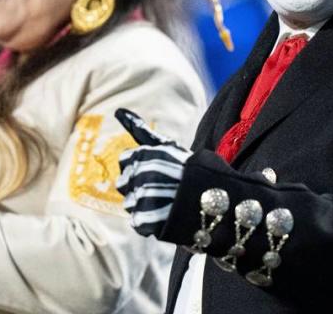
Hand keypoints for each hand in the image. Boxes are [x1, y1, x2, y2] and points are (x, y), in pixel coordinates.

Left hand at [115, 109, 189, 237]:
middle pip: (123, 183)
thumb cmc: (189, 169)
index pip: (125, 161)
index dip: (140, 167)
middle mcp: (140, 173)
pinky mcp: (144, 219)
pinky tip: (167, 216)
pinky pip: (137, 222)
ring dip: (144, 206)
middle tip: (164, 189)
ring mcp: (141, 197)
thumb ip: (140, 130)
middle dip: (139, 187)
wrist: (216, 198)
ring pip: (129, 203)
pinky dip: (150, 223)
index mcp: (144, 153)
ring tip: (167, 203)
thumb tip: (117, 110)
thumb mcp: (167, 146)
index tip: (157, 171)